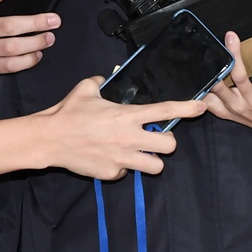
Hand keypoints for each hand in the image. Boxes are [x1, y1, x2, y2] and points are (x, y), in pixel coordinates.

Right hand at [33, 77, 205, 177]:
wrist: (49, 139)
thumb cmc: (68, 112)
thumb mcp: (87, 88)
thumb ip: (102, 81)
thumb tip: (107, 78)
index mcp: (127, 115)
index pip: (165, 111)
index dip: (187, 108)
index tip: (201, 107)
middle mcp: (130, 138)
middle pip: (170, 146)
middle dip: (166, 142)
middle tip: (155, 138)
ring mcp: (122, 159)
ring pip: (156, 166)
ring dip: (151, 159)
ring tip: (139, 153)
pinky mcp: (112, 173)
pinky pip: (127, 173)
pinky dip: (123, 167)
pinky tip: (110, 158)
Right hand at [204, 32, 251, 156]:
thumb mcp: (237, 113)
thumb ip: (222, 98)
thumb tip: (209, 74)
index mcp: (226, 110)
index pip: (204, 97)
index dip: (197, 82)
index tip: (191, 63)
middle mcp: (237, 107)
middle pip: (218, 84)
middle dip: (212, 64)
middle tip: (208, 46)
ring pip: (239, 76)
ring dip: (235, 54)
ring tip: (231, 37)